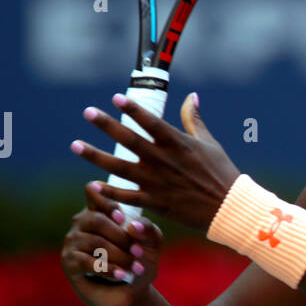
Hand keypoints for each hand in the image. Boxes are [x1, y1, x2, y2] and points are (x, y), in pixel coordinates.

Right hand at [60, 179, 164, 305]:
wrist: (133, 292)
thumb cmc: (141, 261)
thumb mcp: (152, 243)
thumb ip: (148, 229)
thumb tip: (132, 226)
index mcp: (100, 211)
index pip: (93, 192)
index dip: (105, 201)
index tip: (121, 217)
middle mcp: (82, 223)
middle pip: (96, 219)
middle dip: (121, 237)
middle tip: (139, 252)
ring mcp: (73, 242)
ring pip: (94, 242)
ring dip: (119, 256)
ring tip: (135, 269)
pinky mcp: (69, 262)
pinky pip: (86, 262)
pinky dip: (107, 269)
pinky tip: (121, 276)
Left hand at [70, 92, 240, 233]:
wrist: (230, 209)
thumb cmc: (222, 174)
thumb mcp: (209, 143)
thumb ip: (194, 119)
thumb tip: (190, 96)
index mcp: (178, 143)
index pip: (151, 121)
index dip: (132, 108)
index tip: (116, 97)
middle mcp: (164, 160)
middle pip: (129, 139)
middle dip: (107, 124)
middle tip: (87, 112)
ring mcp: (158, 182)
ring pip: (120, 167)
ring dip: (96, 156)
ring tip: (76, 145)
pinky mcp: (156, 203)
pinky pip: (128, 197)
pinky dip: (110, 193)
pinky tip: (91, 185)